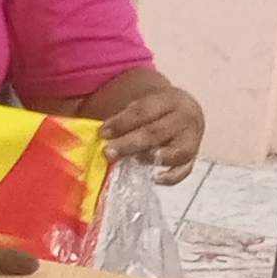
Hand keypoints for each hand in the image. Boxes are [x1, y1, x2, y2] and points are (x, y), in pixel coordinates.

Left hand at [89, 67, 203, 176]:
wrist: (181, 111)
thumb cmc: (149, 110)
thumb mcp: (138, 103)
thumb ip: (118, 116)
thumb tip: (82, 129)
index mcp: (170, 99)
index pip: (143, 110)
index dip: (122, 122)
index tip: (102, 132)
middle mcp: (186, 118)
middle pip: (156, 132)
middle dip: (130, 143)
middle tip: (108, 152)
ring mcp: (193, 139)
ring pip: (175, 152)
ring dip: (151, 159)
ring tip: (131, 163)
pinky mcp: (194, 158)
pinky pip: (184, 170)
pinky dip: (171, 176)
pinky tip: (154, 178)